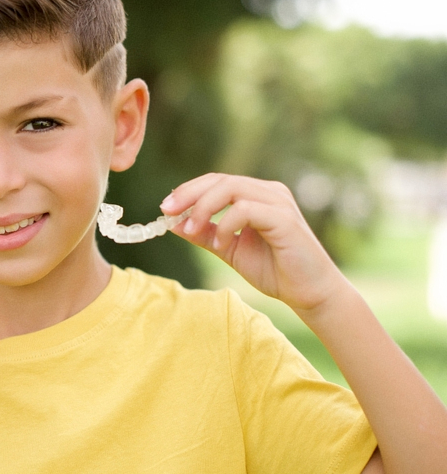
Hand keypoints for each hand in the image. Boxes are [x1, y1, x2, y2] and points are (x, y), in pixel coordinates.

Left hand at [160, 173, 347, 313]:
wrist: (309, 293)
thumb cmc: (274, 270)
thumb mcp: (228, 250)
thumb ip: (204, 234)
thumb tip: (173, 223)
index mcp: (257, 195)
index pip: (217, 182)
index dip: (188, 190)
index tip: (165, 207)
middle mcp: (269, 192)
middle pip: (221, 180)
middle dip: (189, 194)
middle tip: (168, 211)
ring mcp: (278, 202)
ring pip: (232, 189)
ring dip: (204, 208)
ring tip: (191, 231)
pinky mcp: (284, 218)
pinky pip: (246, 209)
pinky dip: (226, 224)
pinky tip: (221, 243)